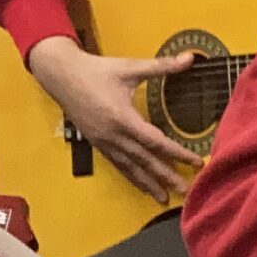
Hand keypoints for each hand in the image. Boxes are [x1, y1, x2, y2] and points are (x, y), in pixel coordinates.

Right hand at [25, 37, 199, 204]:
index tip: (197, 163)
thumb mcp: (130, 67)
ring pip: (129, 167)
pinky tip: (142, 185)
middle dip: (166, 176)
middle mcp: (113, 135)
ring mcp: (103, 141)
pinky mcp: (96, 143)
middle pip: (144, 160)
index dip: (178, 154)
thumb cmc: (97, 70)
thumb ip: (162, 66)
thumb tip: (190, 58)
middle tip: (186, 191)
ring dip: (148, 183)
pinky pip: (117, 164)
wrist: (60, 75)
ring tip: (164, 198)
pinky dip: (131, 176)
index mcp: (123, 118)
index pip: (156, 142)